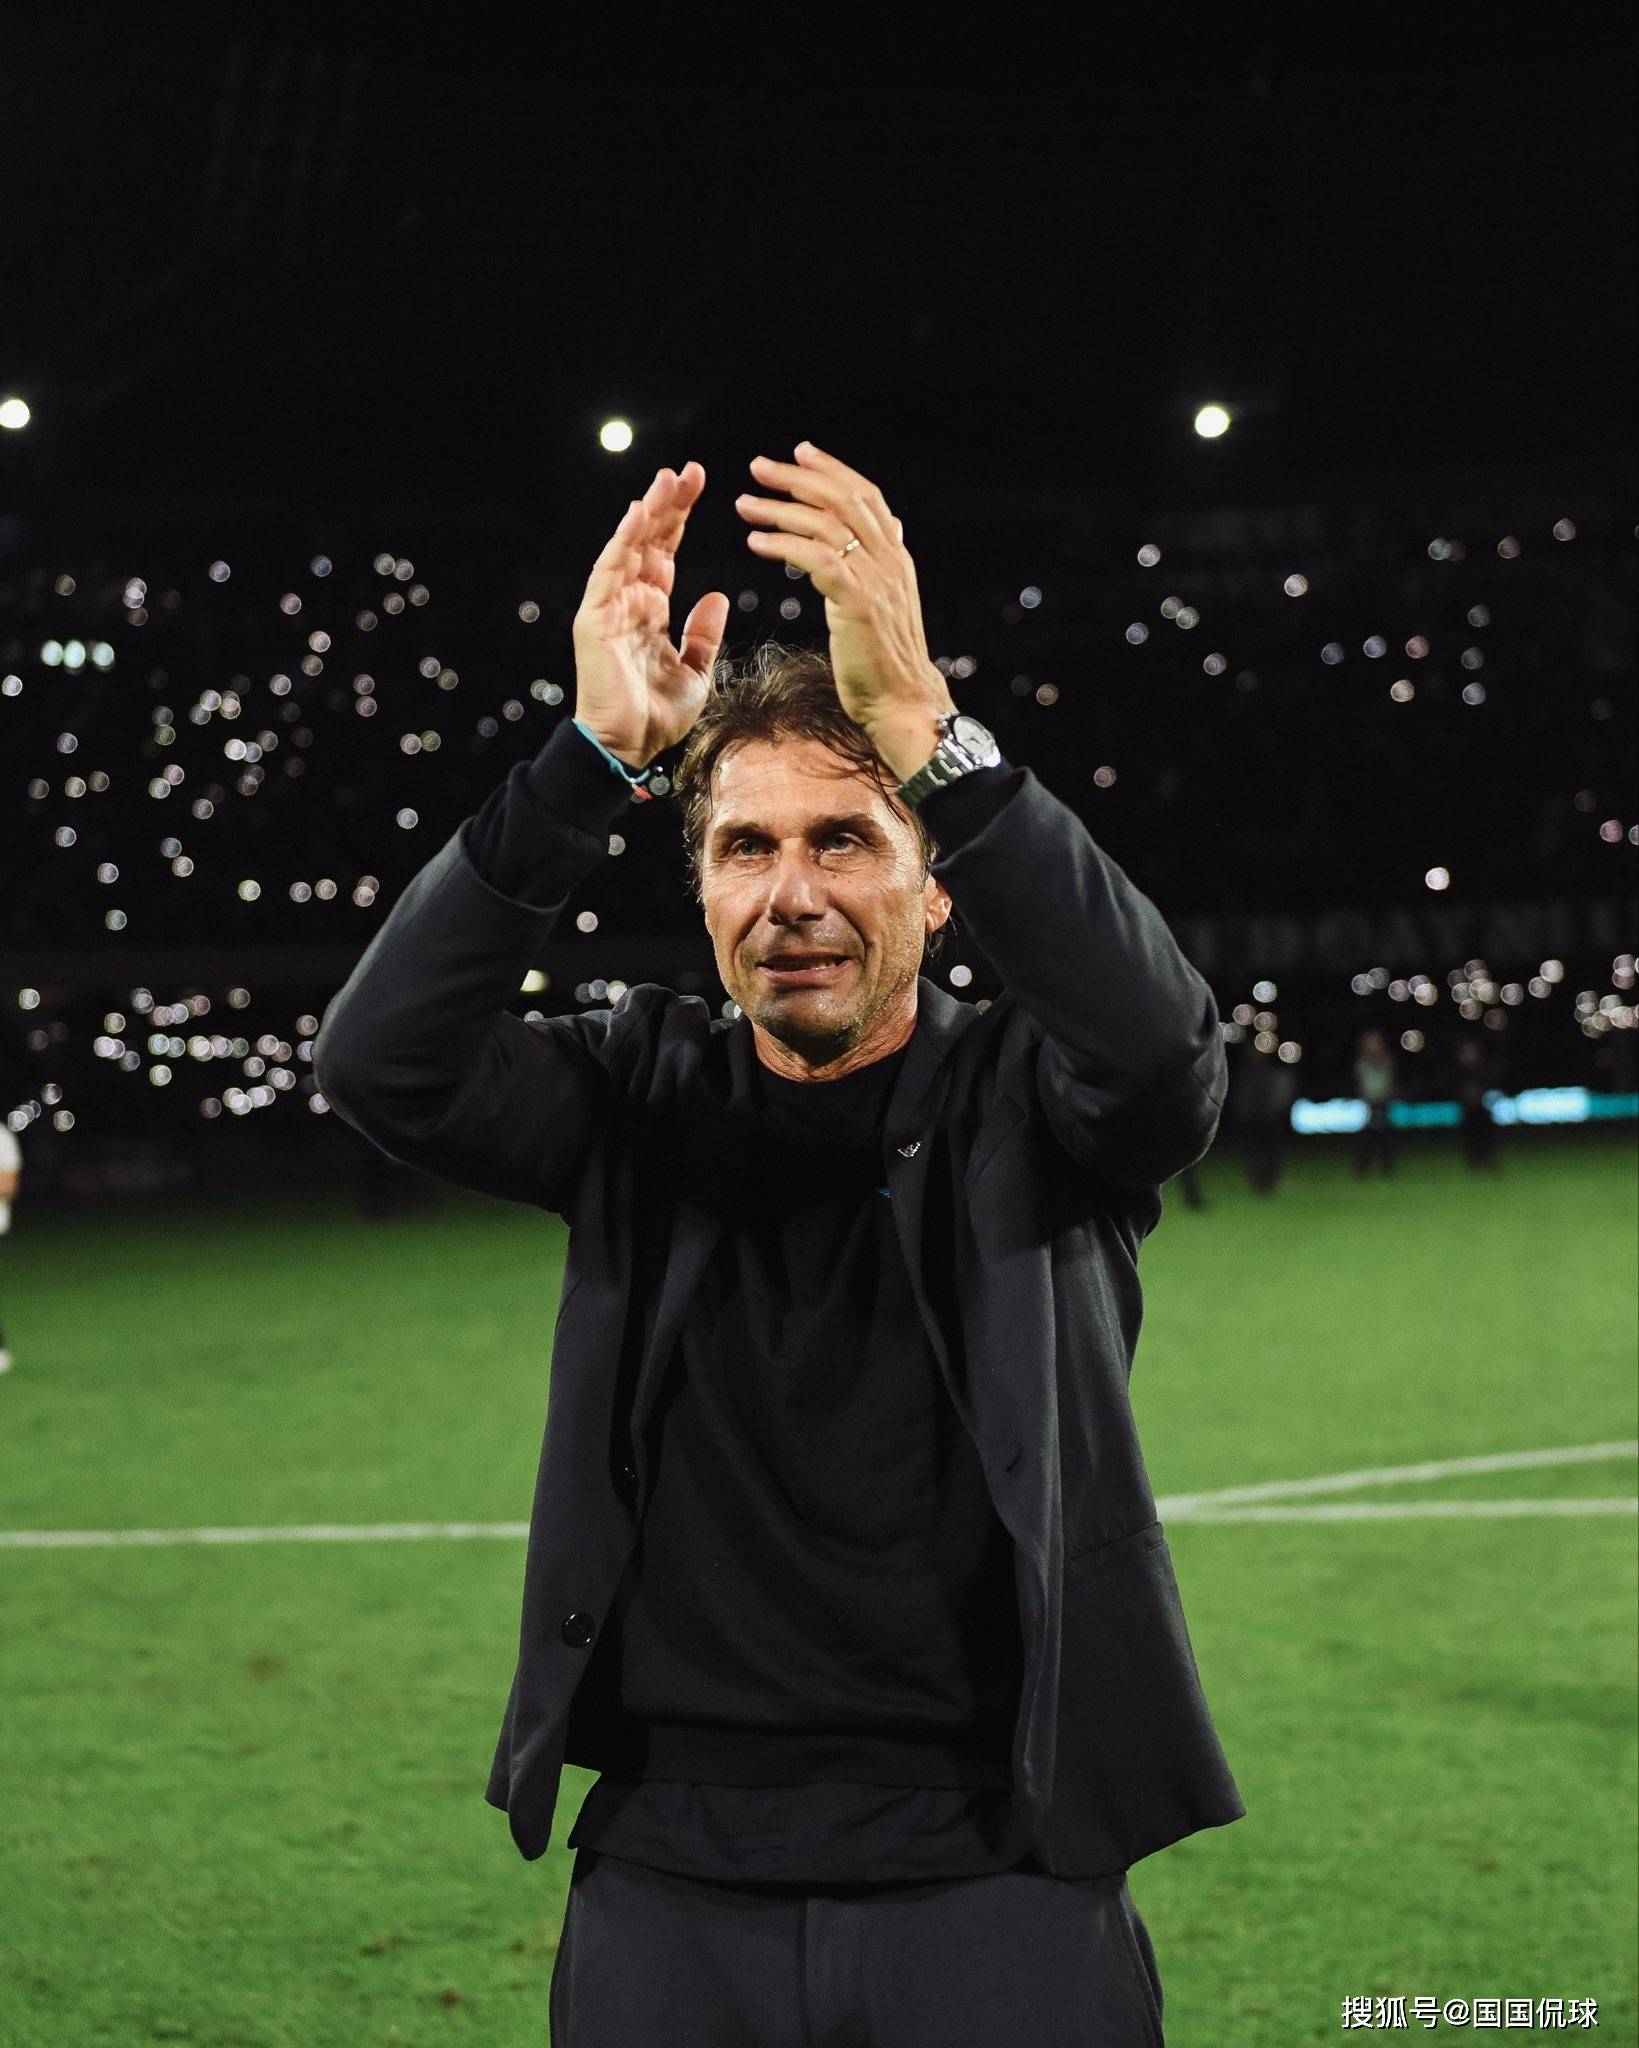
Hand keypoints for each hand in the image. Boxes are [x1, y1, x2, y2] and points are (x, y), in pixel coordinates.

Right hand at [572, 462, 729, 766]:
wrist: (630, 748)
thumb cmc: (658, 716)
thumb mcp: (697, 671)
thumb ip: (704, 634)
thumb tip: (717, 596)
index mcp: (651, 610)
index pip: (665, 552)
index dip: (680, 518)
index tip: (700, 485)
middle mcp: (628, 602)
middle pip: (649, 542)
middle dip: (668, 505)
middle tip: (689, 470)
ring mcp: (609, 608)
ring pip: (629, 548)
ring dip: (648, 513)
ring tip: (668, 480)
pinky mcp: (595, 620)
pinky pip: (609, 573)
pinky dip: (623, 543)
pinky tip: (639, 515)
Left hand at [734, 441, 953, 755]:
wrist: (903, 704)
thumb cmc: (886, 664)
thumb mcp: (886, 603)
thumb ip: (883, 565)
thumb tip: (891, 529)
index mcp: (895, 558)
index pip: (865, 496)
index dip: (832, 470)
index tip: (800, 452)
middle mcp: (890, 560)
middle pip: (843, 499)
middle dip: (798, 478)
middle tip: (759, 467)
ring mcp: (875, 579)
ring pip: (824, 524)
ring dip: (779, 509)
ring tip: (745, 504)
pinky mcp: (856, 601)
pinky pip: (815, 559)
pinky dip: (783, 545)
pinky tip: (756, 543)